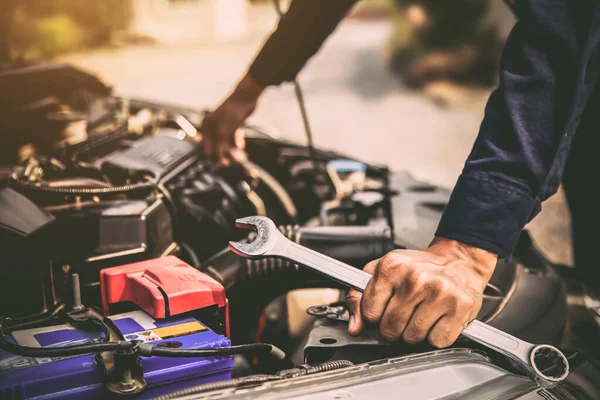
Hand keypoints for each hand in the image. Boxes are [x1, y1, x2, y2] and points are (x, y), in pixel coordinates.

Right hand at [201, 74, 264, 164]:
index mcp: (207, 126)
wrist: (245, 97)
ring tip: (238, 156)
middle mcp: (214, 124)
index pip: (206, 146)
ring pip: (226, 140)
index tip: (220, 164)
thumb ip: (219, 148)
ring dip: (231, 149)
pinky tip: (241, 145)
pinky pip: (234, 135)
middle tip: (230, 162)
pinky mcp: (234, 123)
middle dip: (223, 154)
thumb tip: (217, 161)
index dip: (213, 156)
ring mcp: (224, 123)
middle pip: (217, 144)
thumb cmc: (231, 112)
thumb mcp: (223, 133)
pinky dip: (237, 141)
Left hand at [346, 237, 496, 347]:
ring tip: (422, 314)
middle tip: (405, 313)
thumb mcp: (381, 271)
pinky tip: (438, 318)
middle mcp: (415, 279)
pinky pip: (437, 341)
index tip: (383, 310)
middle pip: (390, 329)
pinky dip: (436, 336)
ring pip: (412, 338)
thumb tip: (355, 327)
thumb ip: (359, 297)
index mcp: (392, 267)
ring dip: (415, 333)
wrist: (458, 260)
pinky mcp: (460, 307)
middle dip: (394, 327)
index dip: (374, 317)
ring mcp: (439, 293)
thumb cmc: (418, 267)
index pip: (369, 312)